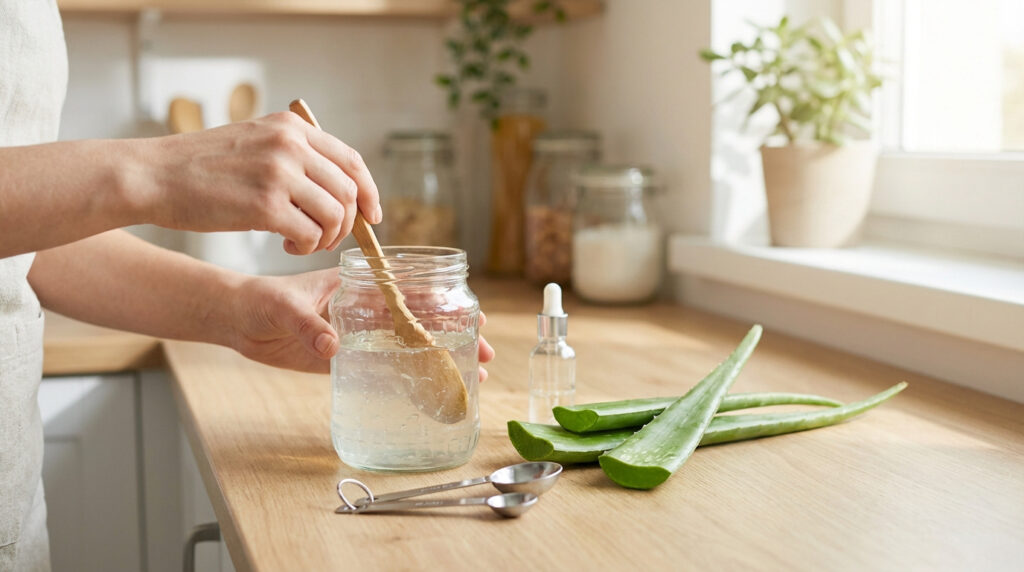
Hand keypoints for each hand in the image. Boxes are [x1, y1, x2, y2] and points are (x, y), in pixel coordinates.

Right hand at [140, 112, 380, 254]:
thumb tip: (338, 186)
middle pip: (349, 192)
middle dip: (346, 224)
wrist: (153, 175)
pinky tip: (286, 244)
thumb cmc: (201, 167)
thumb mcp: (254, 141)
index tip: (372, 217)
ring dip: (325, 238)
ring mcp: (279, 173)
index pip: (352, 160)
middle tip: (325, 238)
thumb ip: (294, 154)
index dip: (369, 192)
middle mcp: (290, 145)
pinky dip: (306, 246)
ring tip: (301, 241)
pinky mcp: (264, 205)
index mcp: (291, 127)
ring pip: (335, 216)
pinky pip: (311, 234)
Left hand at [229, 269, 495, 379]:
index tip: (471, 316)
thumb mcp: (284, 306)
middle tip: (484, 354)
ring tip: (470, 375)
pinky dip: (404, 378)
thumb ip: (308, 326)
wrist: (234, 317)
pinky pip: (378, 369)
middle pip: (420, 322)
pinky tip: (426, 391)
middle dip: (455, 336)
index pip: (411, 293)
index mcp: (358, 286)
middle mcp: (364, 310)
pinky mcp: (339, 359)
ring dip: (437, 359)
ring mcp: (355, 335)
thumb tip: (333, 348)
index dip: (444, 305)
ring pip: (406, 346)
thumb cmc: (259, 298)